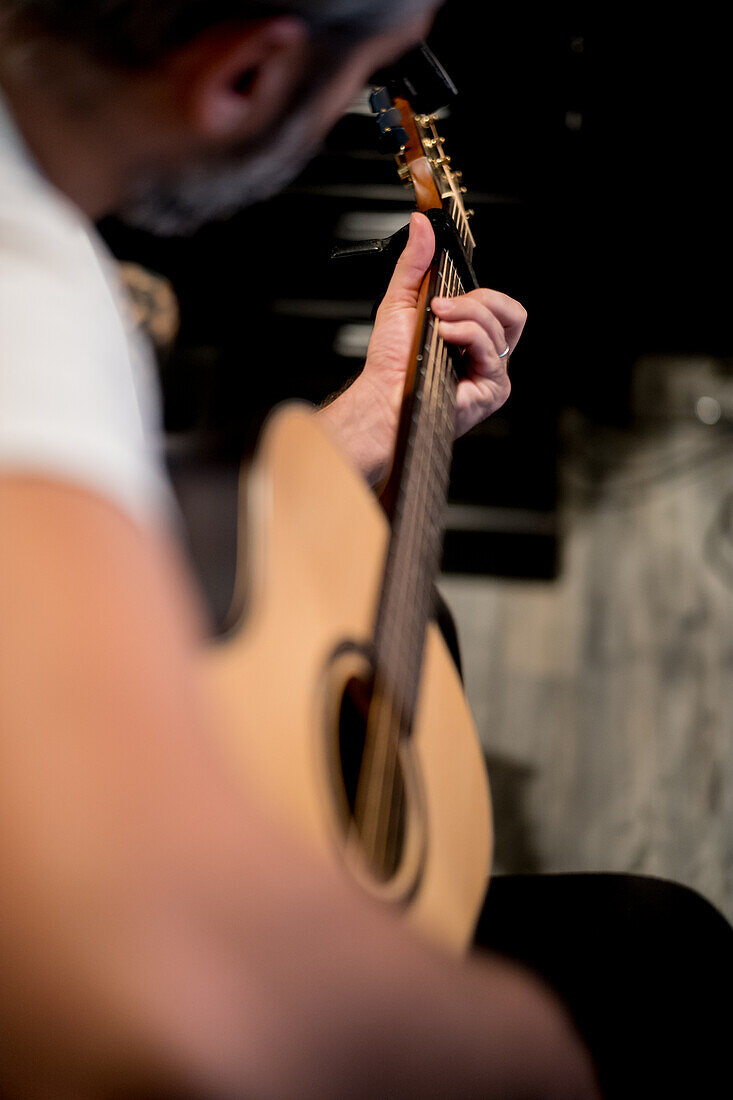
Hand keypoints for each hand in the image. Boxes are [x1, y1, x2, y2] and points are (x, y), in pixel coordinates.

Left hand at [319, 211, 526, 484]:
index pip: (497, 304)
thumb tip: (422, 223)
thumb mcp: (400, 301)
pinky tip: (445, 337)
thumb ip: (415, 262)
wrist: (382, 397)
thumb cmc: (390, 363)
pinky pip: (492, 350)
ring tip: (437, 325)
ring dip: (465, 317)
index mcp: (472, 335)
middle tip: (441, 305)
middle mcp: (486, 354)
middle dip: (478, 300)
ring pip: (500, 327)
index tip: (443, 288)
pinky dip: (467, 336)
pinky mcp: (492, 389)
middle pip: (511, 312)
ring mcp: (492, 372)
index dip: (477, 291)